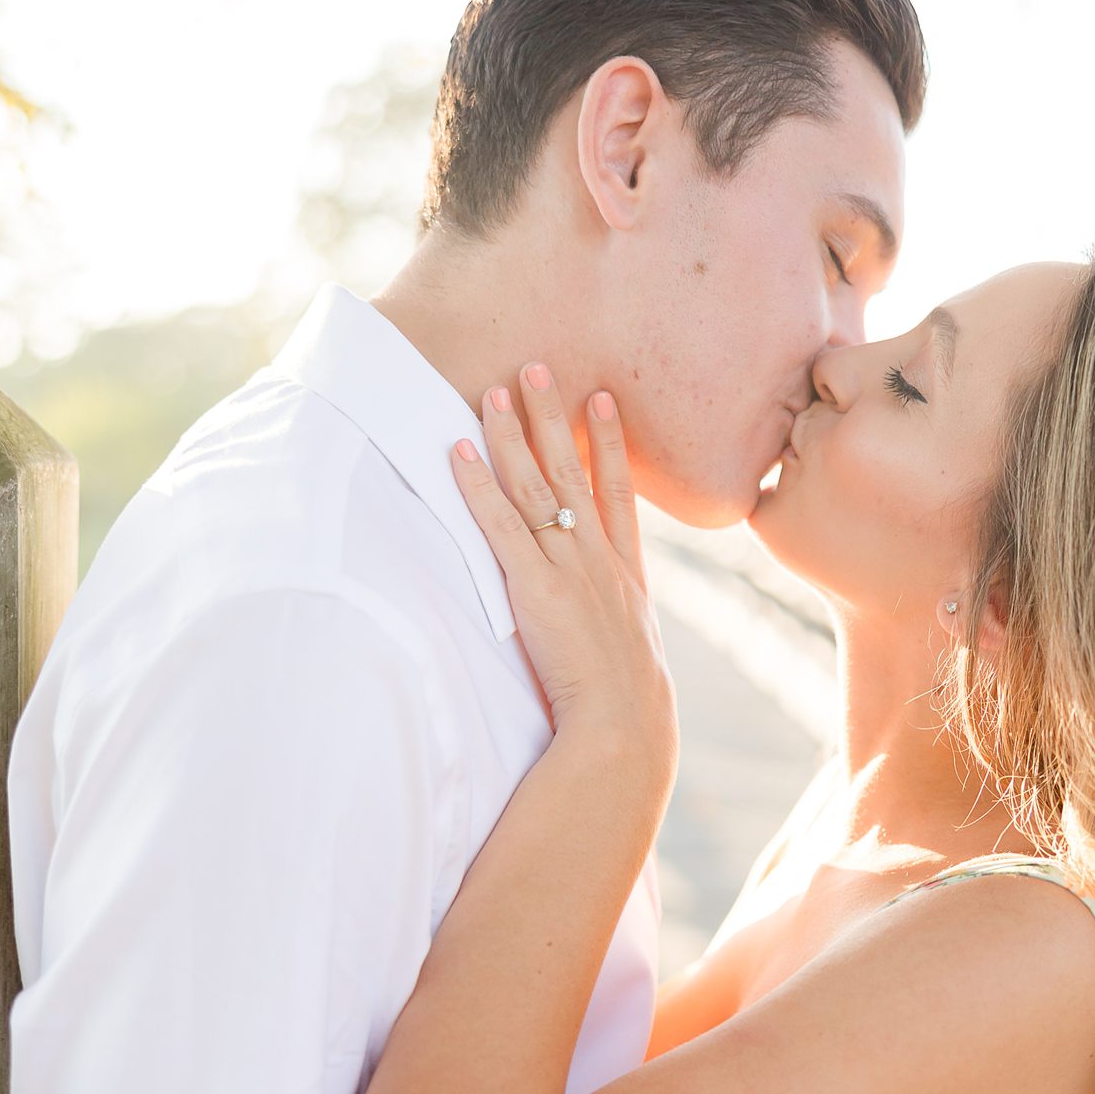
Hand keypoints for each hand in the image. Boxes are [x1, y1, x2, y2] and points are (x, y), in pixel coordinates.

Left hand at [451, 364, 678, 809]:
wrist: (625, 725)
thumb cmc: (628, 708)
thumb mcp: (636, 657)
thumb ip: (621, 631)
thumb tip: (615, 636)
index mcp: (627, 575)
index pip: (618, 493)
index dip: (610, 443)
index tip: (603, 400)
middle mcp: (599, 560)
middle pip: (575, 471)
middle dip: (555, 417)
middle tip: (540, 367)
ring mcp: (568, 569)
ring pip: (537, 486)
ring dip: (513, 434)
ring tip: (497, 388)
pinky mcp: (534, 588)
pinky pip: (499, 525)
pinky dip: (477, 485)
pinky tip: (458, 451)